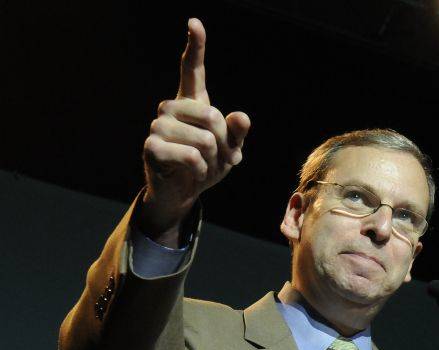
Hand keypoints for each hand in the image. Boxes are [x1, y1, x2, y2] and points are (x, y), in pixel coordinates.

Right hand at [138, 18, 250, 244]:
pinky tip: (193, 174)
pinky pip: (192, 157)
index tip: (195, 23)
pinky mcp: (152, 146)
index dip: (195, 46)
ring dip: (214, 161)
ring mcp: (158, 125)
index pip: (193, 69)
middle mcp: (171, 107)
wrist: (184, 191)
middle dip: (225, 144)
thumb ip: (238, 132)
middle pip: (213, 117)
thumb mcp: (230, 149)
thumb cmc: (207, 164)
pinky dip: (202, 171)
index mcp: (191, 102)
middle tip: (219, 158)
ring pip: (205, 140)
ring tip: (205, 167)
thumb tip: (241, 117)